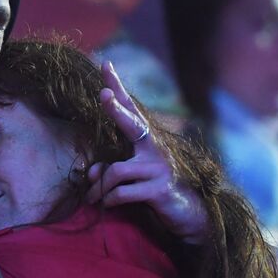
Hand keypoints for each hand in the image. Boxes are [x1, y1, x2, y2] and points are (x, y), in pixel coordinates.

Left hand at [85, 61, 207, 243]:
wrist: (187, 213)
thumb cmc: (153, 189)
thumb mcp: (129, 178)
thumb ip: (108, 170)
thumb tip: (90, 173)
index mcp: (146, 140)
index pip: (131, 108)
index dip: (117, 87)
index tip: (105, 64)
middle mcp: (154, 148)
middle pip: (132, 123)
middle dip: (116, 109)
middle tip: (103, 95)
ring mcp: (158, 168)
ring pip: (116, 170)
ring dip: (98, 186)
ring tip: (92, 198)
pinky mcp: (159, 189)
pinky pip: (122, 192)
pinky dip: (109, 200)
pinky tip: (106, 204)